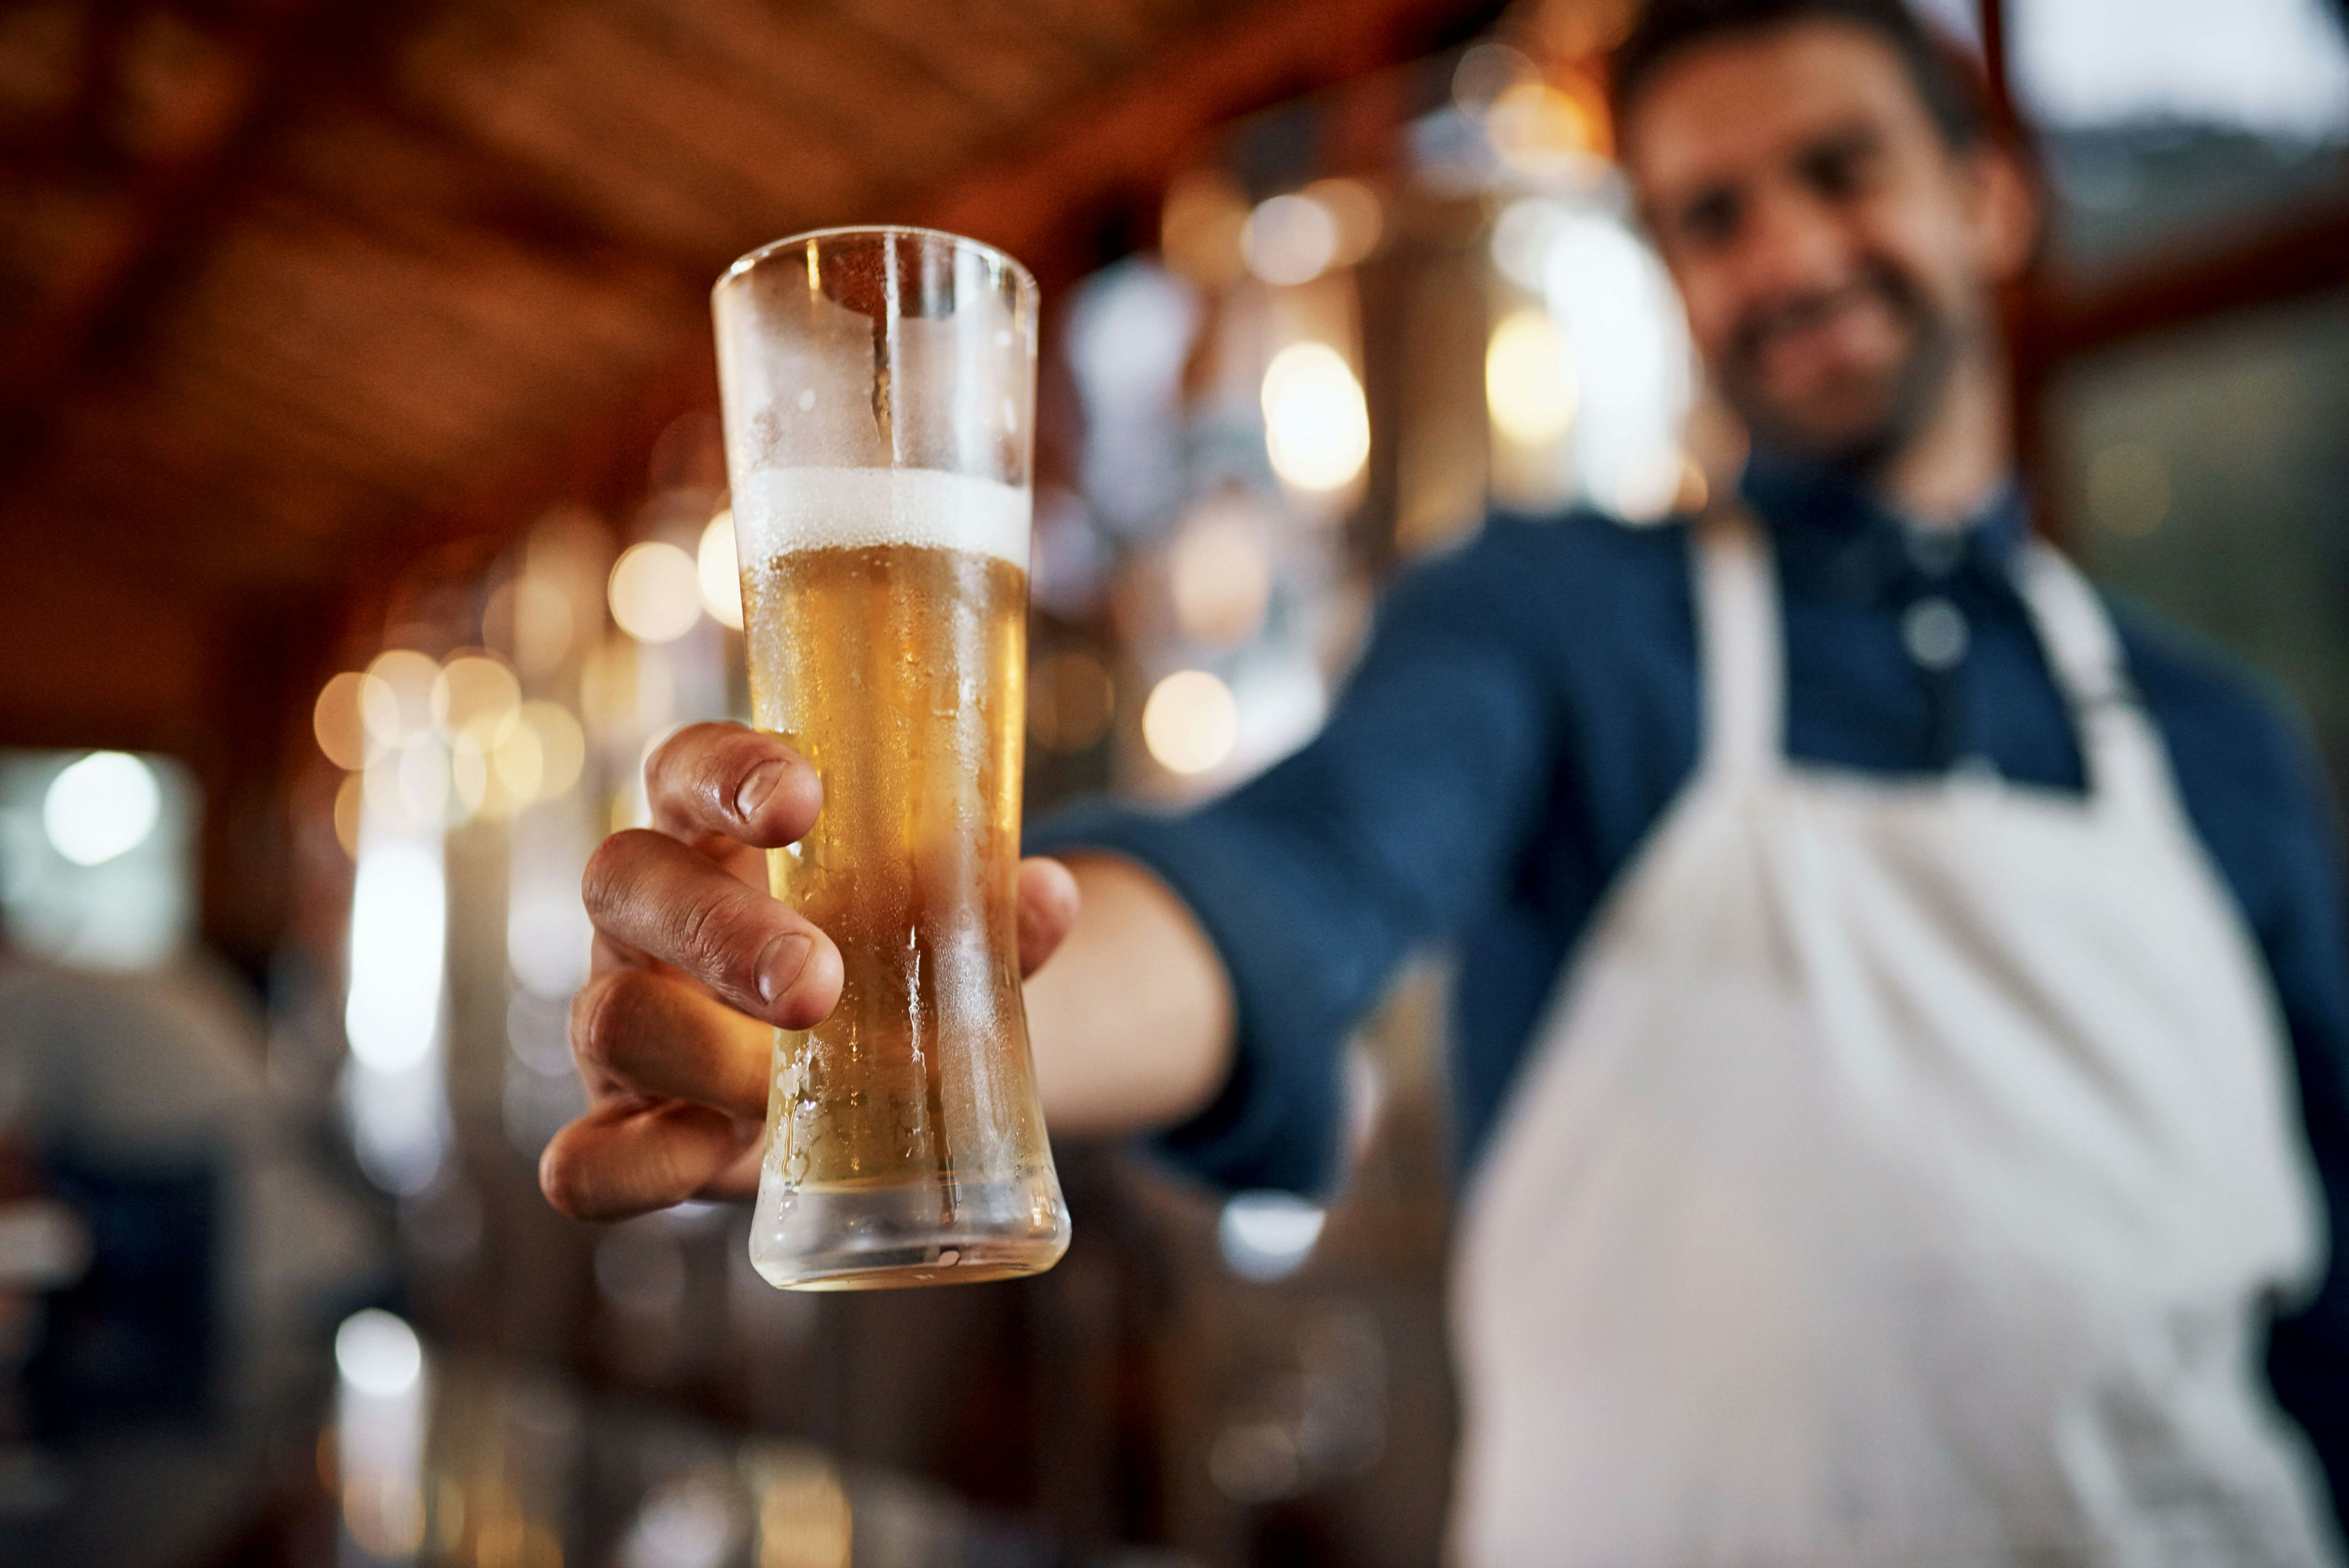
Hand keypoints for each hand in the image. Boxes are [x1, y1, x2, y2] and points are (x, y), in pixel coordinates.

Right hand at [538, 722, 1080, 1221]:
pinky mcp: (622, 1132)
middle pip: (624, 879)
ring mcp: (622, 1023)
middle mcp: (647, 918)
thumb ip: (993, 918)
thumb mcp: (939, 936)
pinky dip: (632, 1167)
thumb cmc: (884, 971)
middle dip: (720, 931)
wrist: (861, 1089)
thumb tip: (1053, 893)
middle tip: (815, 982)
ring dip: (704, 1053)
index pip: (687, 767)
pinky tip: (710, 1154)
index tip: (803, 798)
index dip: (727, 773)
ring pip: (608, 1015)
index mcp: (714, 833)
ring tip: (789, 1084)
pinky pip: (583, 1162)